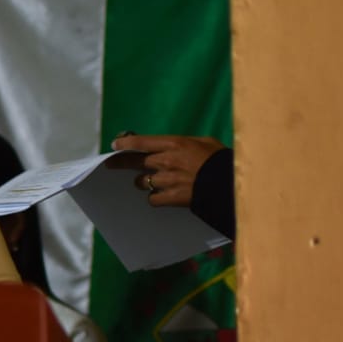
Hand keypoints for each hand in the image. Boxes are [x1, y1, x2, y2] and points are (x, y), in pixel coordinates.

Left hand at [110, 134, 226, 208]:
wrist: (232, 185)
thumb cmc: (221, 161)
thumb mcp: (205, 143)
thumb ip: (184, 144)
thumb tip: (173, 145)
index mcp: (174, 143)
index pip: (140, 142)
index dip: (124, 143)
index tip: (115, 145)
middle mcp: (166, 161)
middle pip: (133, 162)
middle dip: (120, 162)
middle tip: (110, 164)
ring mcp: (168, 180)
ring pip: (141, 182)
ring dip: (143, 182)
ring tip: (150, 181)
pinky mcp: (172, 198)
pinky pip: (153, 199)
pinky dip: (155, 198)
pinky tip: (161, 196)